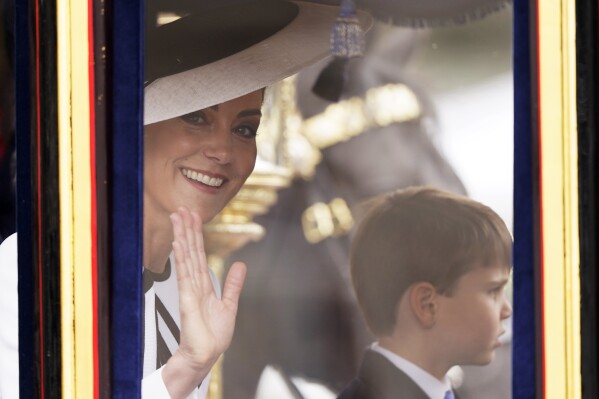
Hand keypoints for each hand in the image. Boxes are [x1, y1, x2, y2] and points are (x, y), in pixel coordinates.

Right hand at [162, 206, 246, 397]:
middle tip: (181, 208)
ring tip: (178, 218)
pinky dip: (182, 258)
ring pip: (186, 257)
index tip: (193, 216)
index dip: (196, 235)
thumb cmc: (213, 335)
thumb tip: (241, 264)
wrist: (206, 355)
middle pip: (190, 251)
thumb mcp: (229, 305)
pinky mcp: (188, 300)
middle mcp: (194, 283)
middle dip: (187, 229)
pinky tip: (179, 244)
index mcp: (203, 284)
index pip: (199, 254)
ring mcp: (189, 290)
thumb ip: (232, 284)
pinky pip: (185, 275)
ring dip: (182, 236)